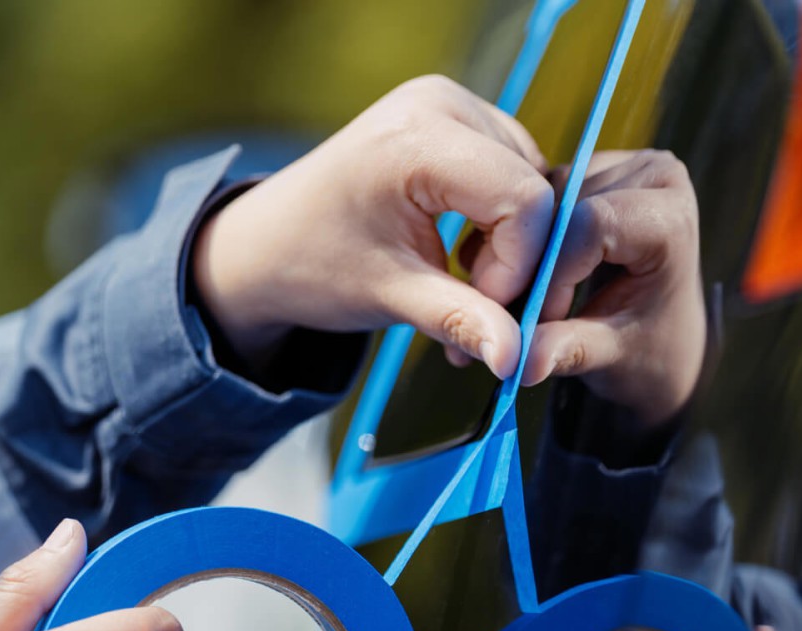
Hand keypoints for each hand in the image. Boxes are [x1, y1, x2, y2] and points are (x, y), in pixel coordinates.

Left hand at [193, 75, 554, 378]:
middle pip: (533, 188)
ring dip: (513, 246)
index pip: (524, 198)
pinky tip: (464, 253)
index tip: (481, 307)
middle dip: (518, 259)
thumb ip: (460, 320)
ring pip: (532, 183)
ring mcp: (450, 103)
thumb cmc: (314, 263)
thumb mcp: (389, 296)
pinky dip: (502, 224)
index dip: (518, 264)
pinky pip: (513, 173)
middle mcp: (441, 101)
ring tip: (466, 285)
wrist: (268, 241)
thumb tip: (515, 358)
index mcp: (417, 136)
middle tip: (478, 309)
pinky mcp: (455, 118)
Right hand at [518, 149, 704, 430]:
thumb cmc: (648, 346)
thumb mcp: (612, 356)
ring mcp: (623, 165)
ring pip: (542, 198)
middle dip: (536, 264)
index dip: (555, 272)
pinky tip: (530, 274)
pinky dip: (527, 238)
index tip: (541, 320)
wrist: (661, 335)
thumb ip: (572, 351)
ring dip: (527, 252)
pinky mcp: (594, 169)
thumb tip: (524, 362)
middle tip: (526, 314)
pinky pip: (538, 196)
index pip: (593, 223)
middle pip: (562, 206)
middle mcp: (652, 175)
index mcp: (670, 217)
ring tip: (532, 297)